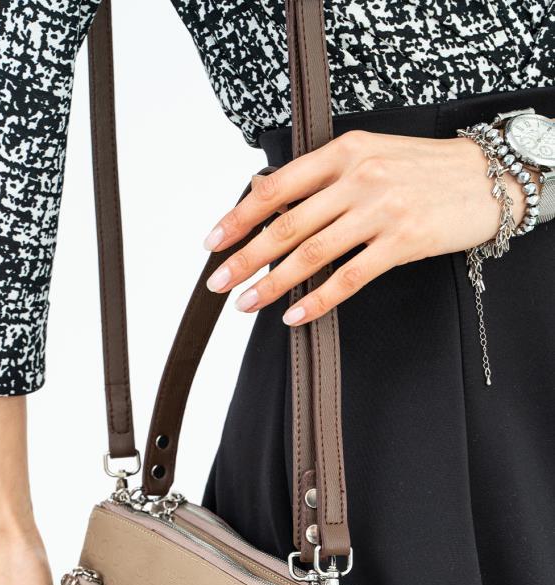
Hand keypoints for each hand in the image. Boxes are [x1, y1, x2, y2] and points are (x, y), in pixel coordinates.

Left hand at [203, 131, 526, 325]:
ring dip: (273, 283)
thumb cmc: (422, 169)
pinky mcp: (402, 242)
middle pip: (286, 225)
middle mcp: (358, 178)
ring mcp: (380, 211)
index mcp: (343, 152)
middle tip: (218, 282)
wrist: (487, 177)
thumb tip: (267, 200)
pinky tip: (295, 316)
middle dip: (245, 257)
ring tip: (247, 303)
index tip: (213, 240)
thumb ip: (323, 178)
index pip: (276, 186)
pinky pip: (350, 278)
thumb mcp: (369, 155)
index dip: (239, 216)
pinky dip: (318, 300)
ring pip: (312, 254)